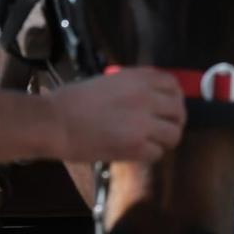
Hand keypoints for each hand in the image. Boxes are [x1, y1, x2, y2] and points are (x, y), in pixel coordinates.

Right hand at [49, 68, 185, 161]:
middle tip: (163, 130)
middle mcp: (146, 97)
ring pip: (173, 134)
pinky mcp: (136, 146)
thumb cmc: (73, 100)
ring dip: (164, 141)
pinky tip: (135, 152)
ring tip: (150, 143)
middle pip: (178, 111)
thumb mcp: (108, 81)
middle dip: (174, 121)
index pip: (173, 85)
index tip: (168, 107)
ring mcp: (143, 122)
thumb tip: (151, 98)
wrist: (55, 121)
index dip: (174, 98)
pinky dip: (148, 155)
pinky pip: (157, 153)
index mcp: (138, 78)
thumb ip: (133, 87)